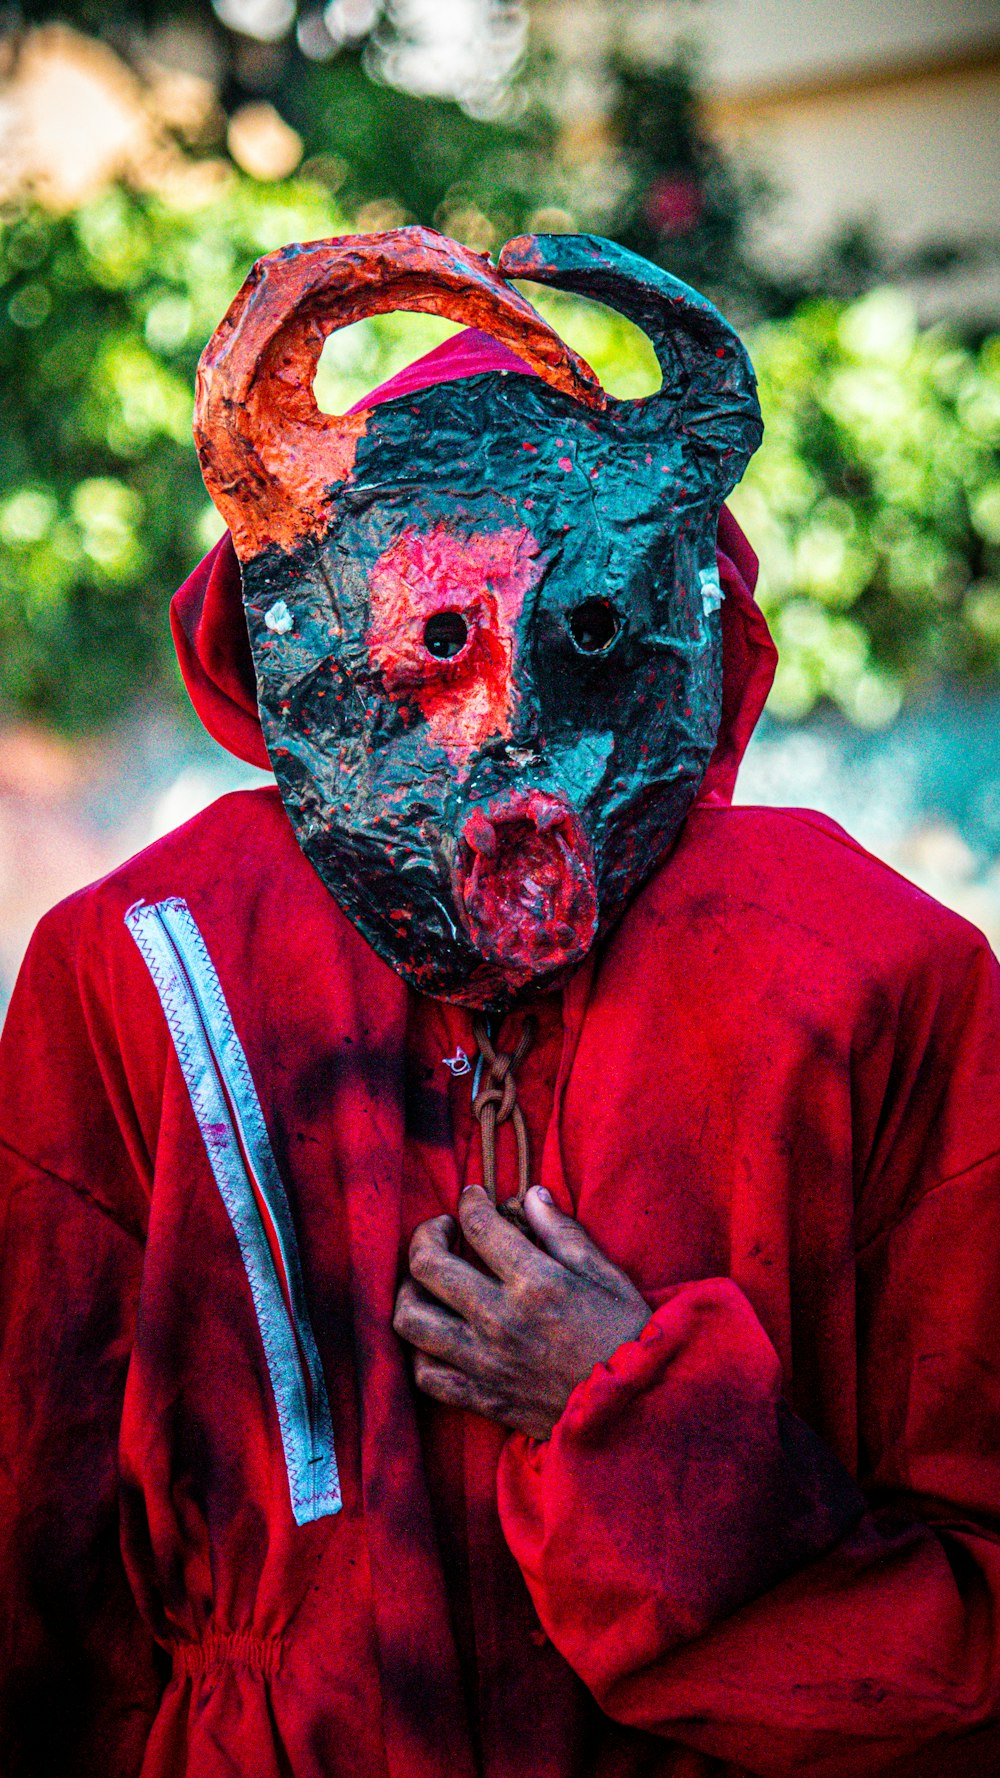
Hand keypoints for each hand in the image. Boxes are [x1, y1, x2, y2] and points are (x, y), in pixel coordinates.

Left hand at [393, 1185, 651, 1440]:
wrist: (636, 1413)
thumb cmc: (626, 1337)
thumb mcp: (606, 1275)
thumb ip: (562, 1231)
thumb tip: (530, 1194)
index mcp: (535, 1282)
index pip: (477, 1224)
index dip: (469, 1200)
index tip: (473, 1197)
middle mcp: (500, 1319)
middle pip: (427, 1265)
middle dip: (427, 1235)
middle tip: (442, 1230)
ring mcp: (484, 1361)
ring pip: (411, 1319)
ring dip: (410, 1290)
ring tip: (427, 1280)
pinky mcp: (481, 1398)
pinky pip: (425, 1374)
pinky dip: (420, 1349)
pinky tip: (436, 1332)